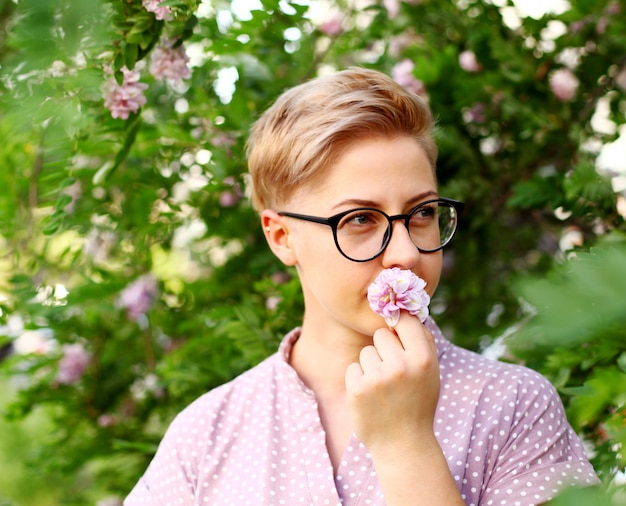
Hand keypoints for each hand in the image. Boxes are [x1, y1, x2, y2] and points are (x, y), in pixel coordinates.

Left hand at [345, 311, 439, 454]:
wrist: (403, 445)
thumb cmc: (418, 402)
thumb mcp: (431, 372)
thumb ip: (421, 341)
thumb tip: (405, 310)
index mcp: (422, 359)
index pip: (405, 320)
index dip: (400, 324)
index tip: (397, 328)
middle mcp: (400, 366)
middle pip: (381, 334)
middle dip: (385, 348)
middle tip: (394, 372)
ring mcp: (376, 378)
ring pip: (366, 352)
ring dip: (371, 365)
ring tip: (384, 388)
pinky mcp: (356, 389)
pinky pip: (354, 367)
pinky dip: (359, 379)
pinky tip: (371, 397)